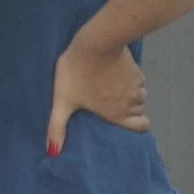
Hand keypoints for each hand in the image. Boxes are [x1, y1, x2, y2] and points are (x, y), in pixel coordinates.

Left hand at [47, 38, 149, 154]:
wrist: (96, 42)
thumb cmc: (77, 72)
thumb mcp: (62, 100)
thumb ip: (57, 126)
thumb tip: (51, 152)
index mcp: (117, 114)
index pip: (141, 127)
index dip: (137, 126)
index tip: (127, 121)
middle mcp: (131, 102)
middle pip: (139, 110)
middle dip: (128, 108)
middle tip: (111, 102)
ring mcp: (137, 84)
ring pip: (139, 94)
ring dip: (129, 92)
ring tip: (111, 86)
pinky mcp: (136, 68)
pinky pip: (138, 78)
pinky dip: (130, 77)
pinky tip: (114, 72)